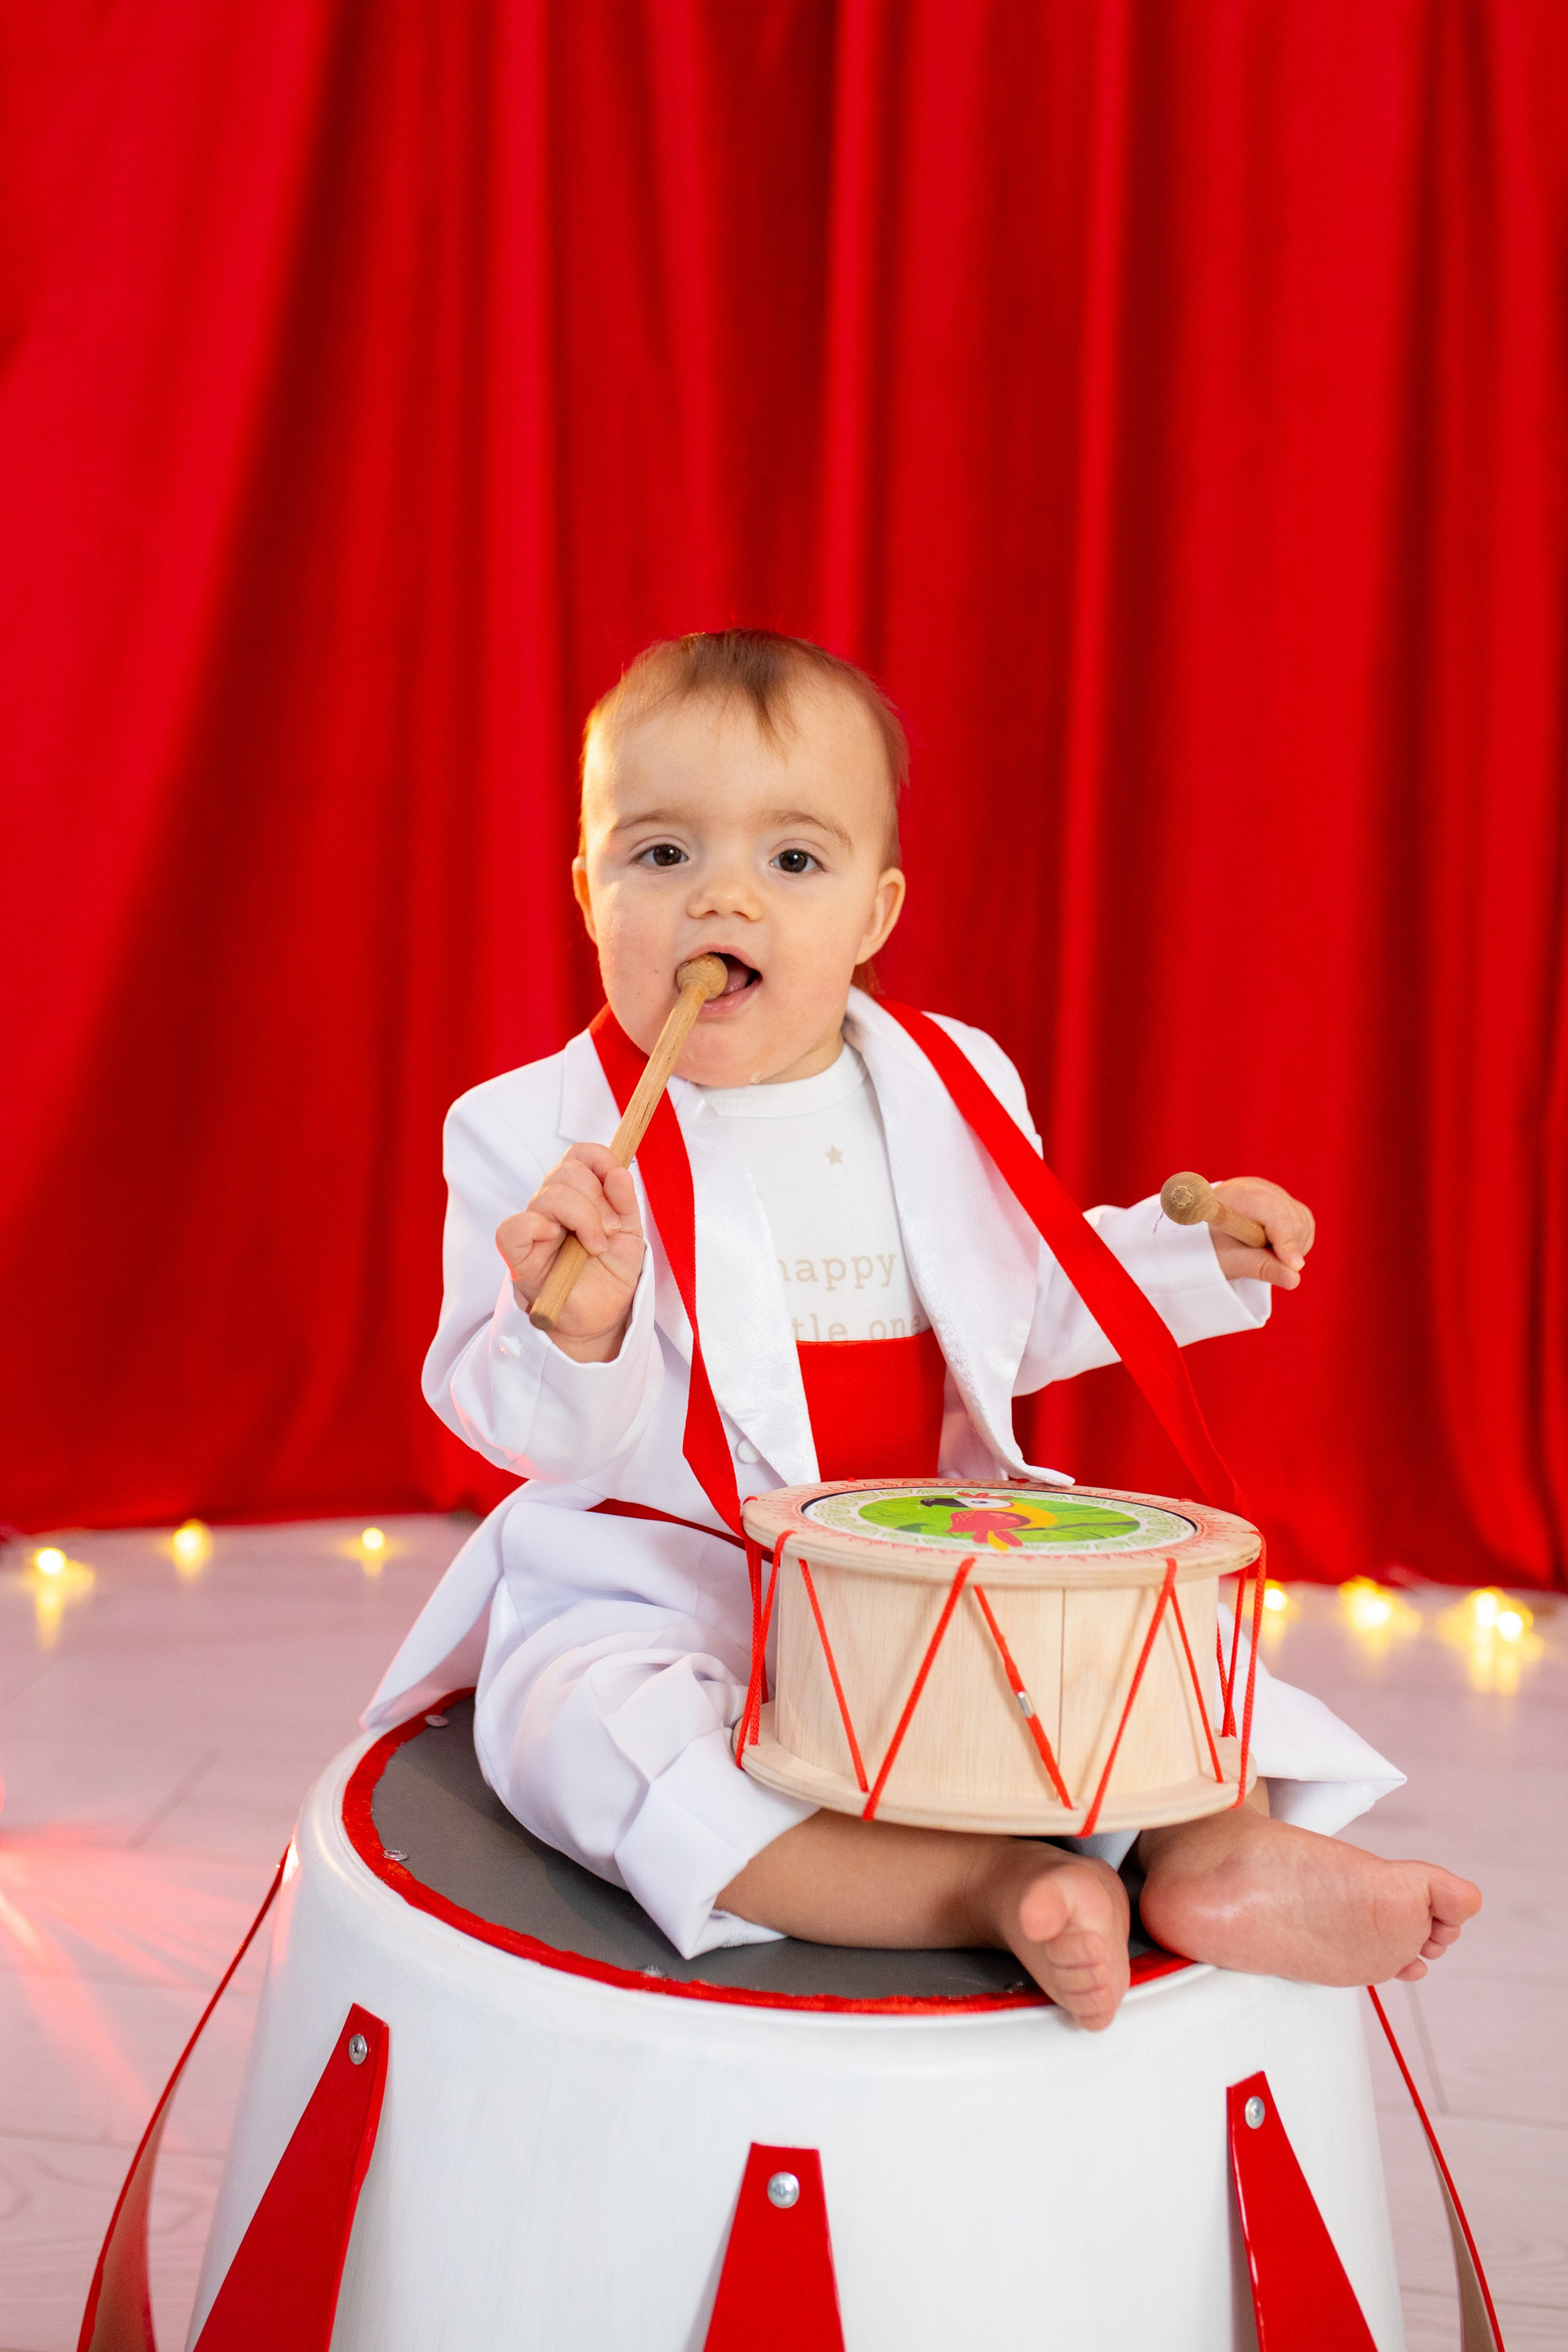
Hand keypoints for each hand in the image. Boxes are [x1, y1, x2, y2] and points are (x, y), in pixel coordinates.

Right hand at [496, 1143, 644, 1359]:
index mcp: (579, 1195)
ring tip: (596, 1246)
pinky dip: (537, 1227)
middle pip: (565, 1172)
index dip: (600, 1161)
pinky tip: (557, 1240)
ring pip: (547, 1196)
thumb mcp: (630, 1234)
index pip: (579, 1155)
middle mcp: (552, 1207)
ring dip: (582, 1218)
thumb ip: (625, 1202)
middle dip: (596, 1199)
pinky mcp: (519, 1257)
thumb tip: (619, 1172)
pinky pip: (513, 1228)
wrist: (604, 1316)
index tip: (619, 1189)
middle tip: (610, 1232)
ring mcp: (534, 1230)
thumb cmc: (611, 1273)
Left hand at [1207, 1176, 1314, 1290]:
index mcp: (1237, 1196)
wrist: (1206, 1236)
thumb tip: (1294, 1279)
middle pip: (1292, 1218)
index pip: (1273, 1213)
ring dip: (1294, 1247)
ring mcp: (1273, 1192)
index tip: (1294, 1266)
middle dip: (1290, 1247)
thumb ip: (1262, 1268)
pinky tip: (1275, 1249)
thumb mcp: (1232, 1261)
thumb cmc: (1212, 1247)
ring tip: (1265, 1256)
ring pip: (1303, 1221)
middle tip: (1269, 1266)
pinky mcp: (1283, 1201)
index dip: (1286, 1239)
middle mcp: (1258, 1188)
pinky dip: (1296, 1242)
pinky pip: (1304, 1223)